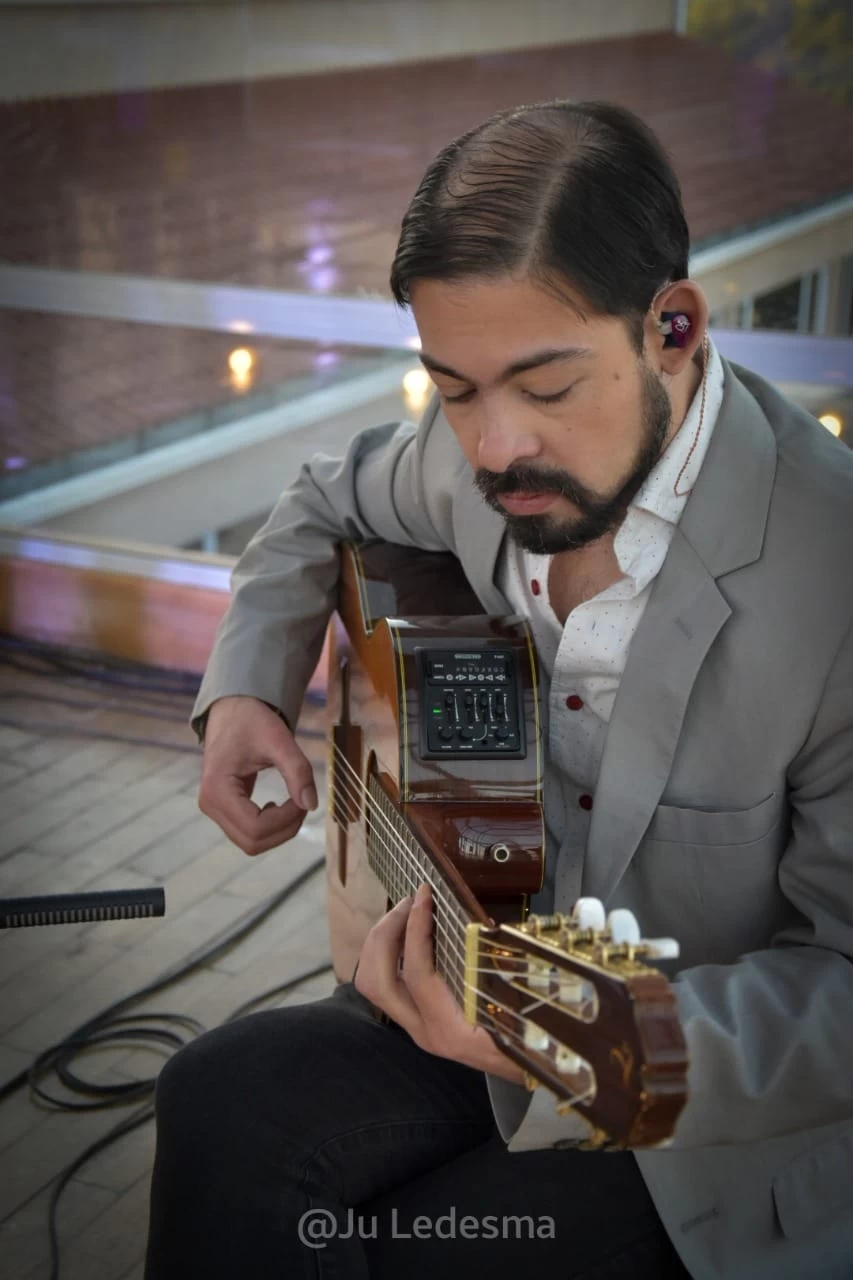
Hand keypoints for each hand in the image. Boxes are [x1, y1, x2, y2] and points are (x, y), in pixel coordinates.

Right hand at [198, 696, 317, 855]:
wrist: (233, 709)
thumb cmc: (253, 721)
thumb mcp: (279, 740)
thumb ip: (297, 771)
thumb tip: (311, 805)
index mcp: (217, 789)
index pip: (255, 828)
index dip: (285, 820)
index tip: (303, 799)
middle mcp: (210, 805)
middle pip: (252, 842)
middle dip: (284, 829)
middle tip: (302, 803)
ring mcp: (214, 809)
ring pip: (251, 843)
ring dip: (279, 830)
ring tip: (293, 804)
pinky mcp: (222, 809)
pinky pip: (248, 833)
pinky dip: (270, 827)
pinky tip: (278, 808)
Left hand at [355, 883, 525, 1084]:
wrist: (534, 1070)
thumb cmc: (533, 1033)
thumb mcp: (519, 1001)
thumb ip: (494, 968)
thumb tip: (479, 924)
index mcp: (450, 1028)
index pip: (417, 973)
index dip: (416, 929)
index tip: (424, 895)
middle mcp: (424, 1031)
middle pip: (376, 980)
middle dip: (385, 933)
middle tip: (409, 902)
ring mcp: (416, 1028)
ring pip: (372, 984)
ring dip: (380, 943)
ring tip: (405, 913)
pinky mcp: (416, 1020)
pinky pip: (386, 983)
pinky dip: (389, 954)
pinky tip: (410, 933)